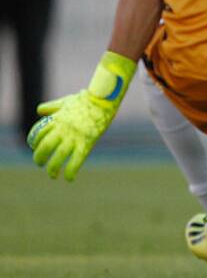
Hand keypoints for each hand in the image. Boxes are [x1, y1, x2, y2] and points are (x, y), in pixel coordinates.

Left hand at [28, 52, 134, 180]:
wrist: (103, 99)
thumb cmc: (86, 99)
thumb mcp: (66, 101)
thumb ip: (52, 106)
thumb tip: (40, 110)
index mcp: (57, 119)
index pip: (38, 133)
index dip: (33, 141)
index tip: (34, 147)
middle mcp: (63, 129)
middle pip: (44, 147)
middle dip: (39, 157)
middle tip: (40, 163)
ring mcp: (74, 137)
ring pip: (58, 156)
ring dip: (52, 168)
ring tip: (52, 175)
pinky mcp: (87, 142)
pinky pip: (76, 160)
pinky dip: (71, 171)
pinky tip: (69, 178)